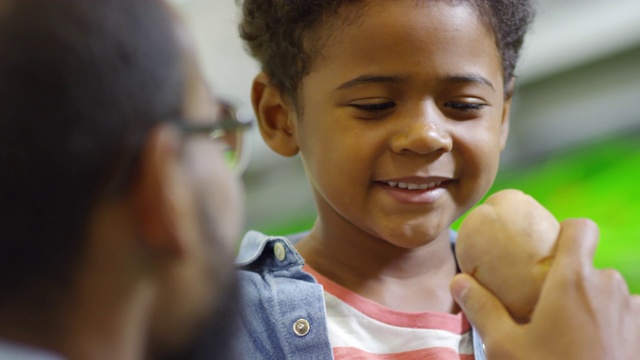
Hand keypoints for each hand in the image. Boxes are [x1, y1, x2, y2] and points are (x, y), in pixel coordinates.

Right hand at [451, 218, 639, 359]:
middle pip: (590, 267)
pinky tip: (595, 350)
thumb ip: (482, 308)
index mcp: (573, 280)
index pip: (581, 228)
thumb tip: (458, 281)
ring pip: (610, 295)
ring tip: (572, 337)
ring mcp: (634, 312)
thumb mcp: (504, 347)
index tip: (549, 251)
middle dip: (570, 283)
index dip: (566, 232)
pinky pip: (628, 318)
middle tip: (547, 313)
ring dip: (594, 307)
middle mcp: (610, 288)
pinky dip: (613, 327)